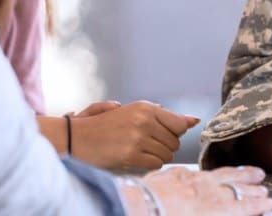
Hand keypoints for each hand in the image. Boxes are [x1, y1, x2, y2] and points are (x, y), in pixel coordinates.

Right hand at [71, 101, 198, 169]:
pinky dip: (150, 164)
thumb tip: (194, 121)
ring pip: (167, 154)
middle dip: (165, 145)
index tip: (164, 135)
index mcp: (146, 107)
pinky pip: (155, 164)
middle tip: (147, 143)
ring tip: (140, 151)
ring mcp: (138, 138)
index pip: (180, 124)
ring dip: (157, 156)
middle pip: (175, 141)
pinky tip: (137, 159)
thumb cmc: (106, 124)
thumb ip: (164, 115)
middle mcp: (145, 120)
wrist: (77, 137)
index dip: (175, 133)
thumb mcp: (134, 112)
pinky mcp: (131, 155)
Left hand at [143, 166, 271, 215]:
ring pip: (216, 175)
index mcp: (210, 210)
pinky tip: (205, 172)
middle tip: (263, 186)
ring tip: (248, 171)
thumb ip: (218, 212)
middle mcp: (201, 193)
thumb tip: (235, 210)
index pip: (240, 207)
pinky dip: (204, 172)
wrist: (127, 209)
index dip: (256, 205)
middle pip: (232, 188)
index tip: (268, 203)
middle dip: (250, 187)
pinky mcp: (169, 176)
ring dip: (235, 174)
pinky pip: (192, 172)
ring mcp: (186, 182)